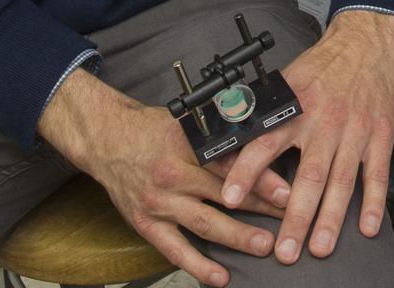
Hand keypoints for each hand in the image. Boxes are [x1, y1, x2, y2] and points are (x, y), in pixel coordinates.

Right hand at [38, 69, 288, 285]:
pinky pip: (176, 249)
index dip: (260, 178)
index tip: (286, 190)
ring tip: (264, 245)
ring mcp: (159, 202)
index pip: (229, 163)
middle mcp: (173, 174)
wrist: (106, 140)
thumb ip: (215, 132)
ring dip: (237, 237)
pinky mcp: (147, 223)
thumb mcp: (184, 121)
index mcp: (185, 144)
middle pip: (224, 194)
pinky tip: (220, 276)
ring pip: (205, 223)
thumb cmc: (150, 128)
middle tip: (288, 220)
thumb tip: (257, 137)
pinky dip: (198, 265)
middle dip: (259, 208)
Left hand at [219, 9, 393, 264]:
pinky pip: (377, 174)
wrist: (365, 41)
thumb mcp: (289, 80)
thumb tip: (234, 135)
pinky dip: (374, 202)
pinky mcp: (380, 135)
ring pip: (341, 181)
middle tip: (284, 252)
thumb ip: (267, 111)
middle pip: (308, 176)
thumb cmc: (323, 65)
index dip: (246, 172)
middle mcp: (324, 122)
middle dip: (295, 217)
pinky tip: (367, 227)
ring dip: (331, 219)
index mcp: (296, 108)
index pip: (264, 143)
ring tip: (320, 248)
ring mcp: (354, 130)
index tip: (230, 199)